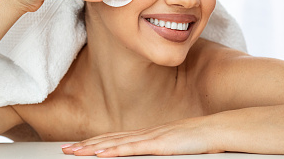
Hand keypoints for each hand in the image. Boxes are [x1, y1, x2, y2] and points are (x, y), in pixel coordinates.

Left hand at [61, 116, 223, 156]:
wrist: (218, 130)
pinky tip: (100, 154)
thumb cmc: (201, 140)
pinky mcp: (160, 144)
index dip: (96, 143)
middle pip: (111, 140)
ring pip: (116, 143)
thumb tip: (152, 154)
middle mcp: (146, 134)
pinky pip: (133, 149)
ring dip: (93, 148)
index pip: (117, 139)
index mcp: (149, 135)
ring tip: (74, 151)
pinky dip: (114, 151)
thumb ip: (161, 150)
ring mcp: (152, 138)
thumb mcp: (176, 147)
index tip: (79, 146)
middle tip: (65, 149)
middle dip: (87, 145)